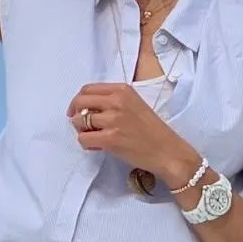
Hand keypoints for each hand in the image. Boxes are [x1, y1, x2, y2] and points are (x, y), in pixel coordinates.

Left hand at [67, 83, 199, 189]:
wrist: (168, 152)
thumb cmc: (153, 131)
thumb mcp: (135, 105)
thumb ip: (113, 102)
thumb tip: (88, 109)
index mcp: (122, 90)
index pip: (88, 89)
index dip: (79, 100)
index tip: (78, 111)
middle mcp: (116, 101)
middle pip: (80, 102)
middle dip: (74, 114)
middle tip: (80, 125)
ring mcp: (113, 120)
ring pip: (78, 121)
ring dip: (81, 131)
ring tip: (94, 137)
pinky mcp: (110, 139)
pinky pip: (83, 139)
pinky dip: (86, 144)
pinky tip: (96, 146)